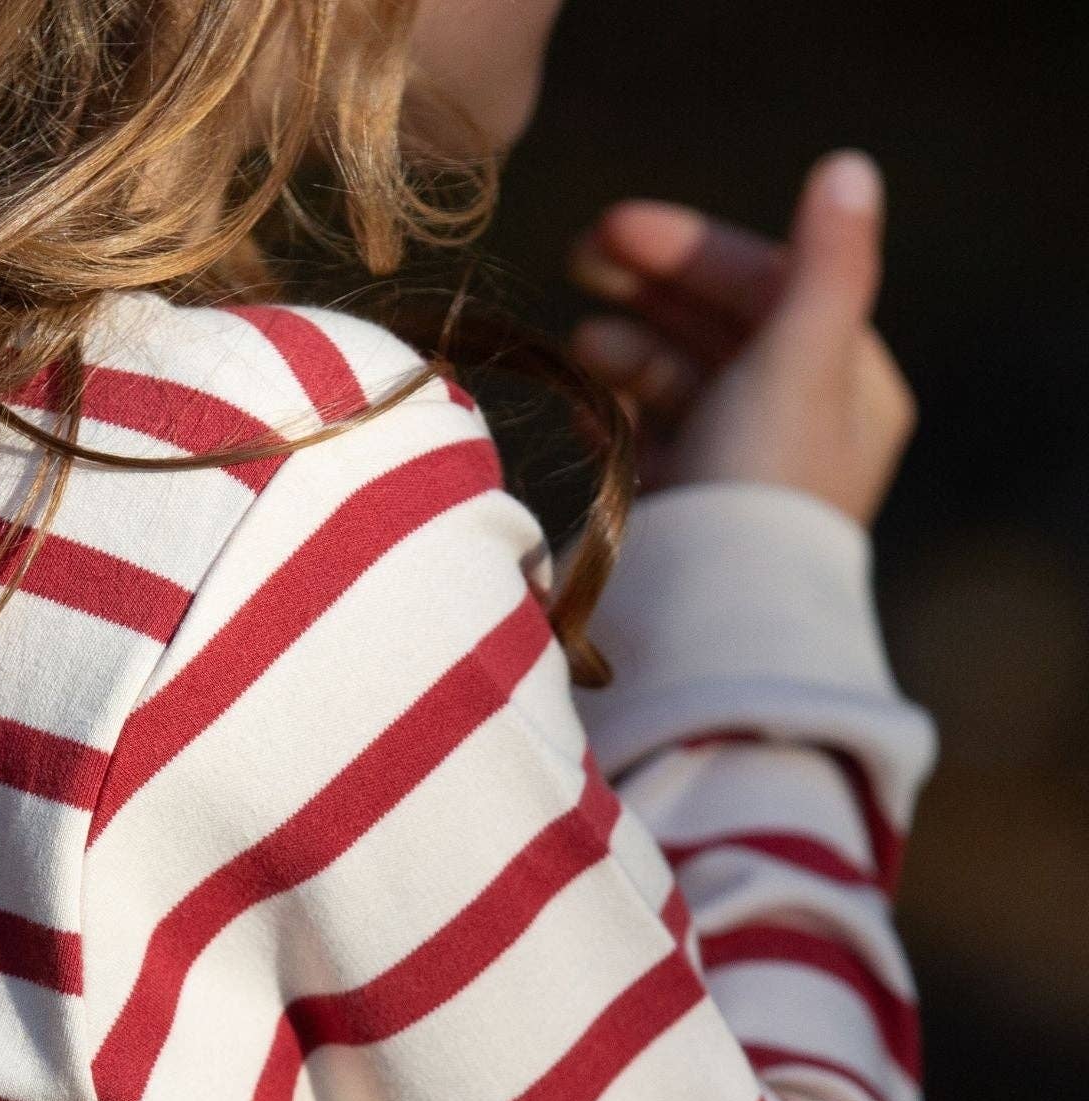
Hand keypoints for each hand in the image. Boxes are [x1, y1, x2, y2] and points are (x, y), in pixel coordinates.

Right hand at [567, 151, 916, 526]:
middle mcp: (797, 424)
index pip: (770, 285)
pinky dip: (613, 412)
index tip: (614, 230)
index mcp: (846, 383)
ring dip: (626, 350)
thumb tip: (848, 166)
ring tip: (578, 346)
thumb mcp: (800, 355)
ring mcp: (736, 470)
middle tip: (577, 255)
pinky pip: (647, 440)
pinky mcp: (686, 512)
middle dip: (650, 290)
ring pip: (678, 382)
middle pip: (719, 328)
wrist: (714, 610)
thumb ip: (825, 260)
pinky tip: (580, 403)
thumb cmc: (762, 479)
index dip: (693, 249)